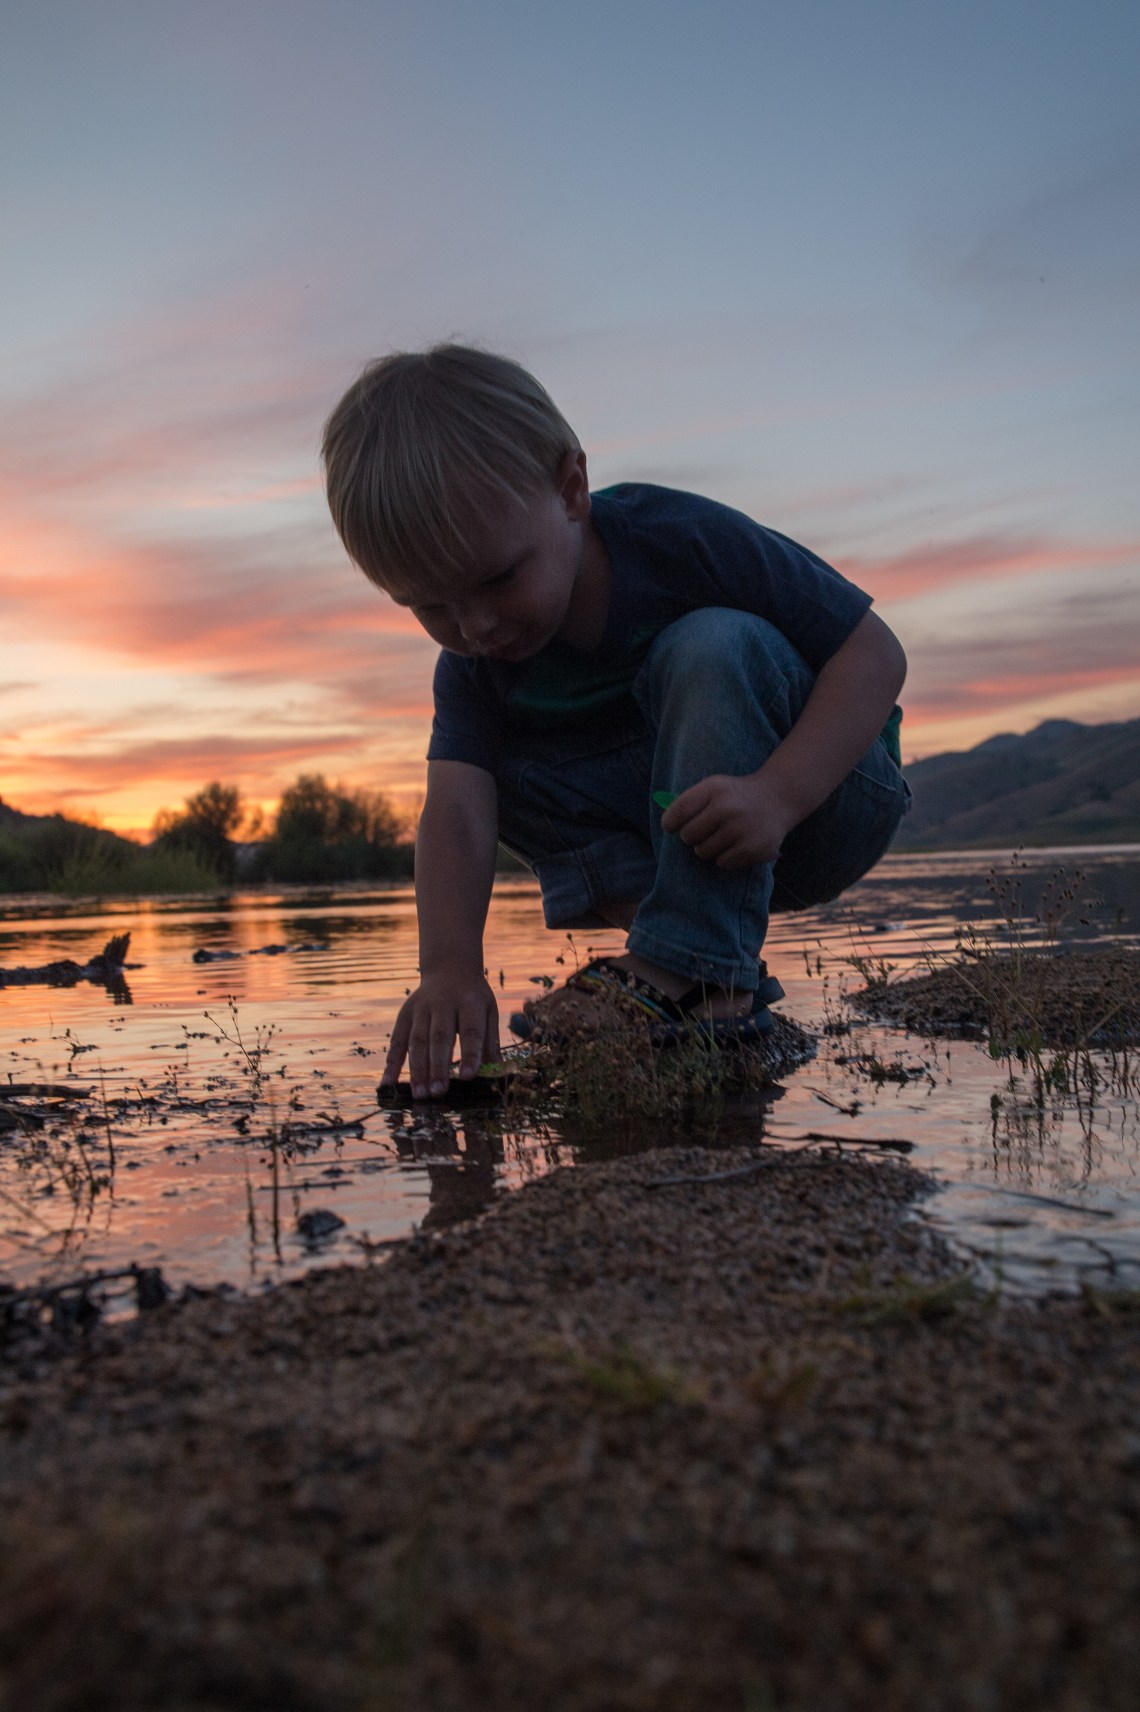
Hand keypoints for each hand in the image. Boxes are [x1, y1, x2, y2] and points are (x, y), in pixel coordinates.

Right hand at [382, 971, 499, 1098]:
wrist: (449, 967)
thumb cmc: (473, 998)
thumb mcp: (489, 1012)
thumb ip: (490, 1041)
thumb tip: (496, 1073)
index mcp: (469, 1002)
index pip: (470, 1031)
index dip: (469, 1054)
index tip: (467, 1077)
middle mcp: (443, 1004)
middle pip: (439, 1038)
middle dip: (438, 1067)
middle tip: (438, 1093)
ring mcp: (421, 1008)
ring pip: (417, 1041)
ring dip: (417, 1070)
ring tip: (420, 1094)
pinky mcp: (405, 1014)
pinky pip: (397, 1041)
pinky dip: (391, 1063)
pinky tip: (388, 1083)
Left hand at [661, 771, 798, 867]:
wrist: (778, 797)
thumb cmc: (736, 795)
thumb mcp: (714, 788)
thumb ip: (690, 803)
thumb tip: (667, 827)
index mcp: (713, 789)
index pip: (678, 812)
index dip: (670, 823)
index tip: (673, 827)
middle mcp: (727, 808)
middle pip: (688, 836)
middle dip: (692, 837)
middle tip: (705, 831)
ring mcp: (741, 829)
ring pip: (703, 852)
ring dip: (708, 848)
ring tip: (724, 836)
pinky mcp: (753, 848)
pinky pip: (722, 862)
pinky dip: (725, 857)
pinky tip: (737, 843)